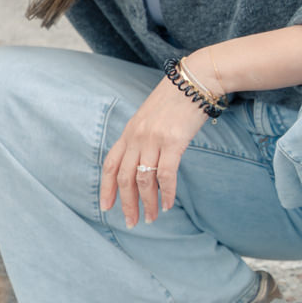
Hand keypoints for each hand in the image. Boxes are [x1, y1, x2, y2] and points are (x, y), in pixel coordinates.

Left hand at [99, 77, 211, 225]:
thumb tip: (141, 162)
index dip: (107, 188)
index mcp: (128, 133)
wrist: (195, 80)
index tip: (107, 207)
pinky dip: (167, 193)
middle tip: (131, 222)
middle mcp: (136, 138)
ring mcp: (153, 140)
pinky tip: (169, 204)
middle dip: (126, 203)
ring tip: (152, 218)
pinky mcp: (173, 142)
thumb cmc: (174, 101)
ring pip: (144, 180)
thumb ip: (141, 138)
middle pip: (125, 178)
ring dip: (148, 203)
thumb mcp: (149, 118)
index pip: (110, 165)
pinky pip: (166, 174)